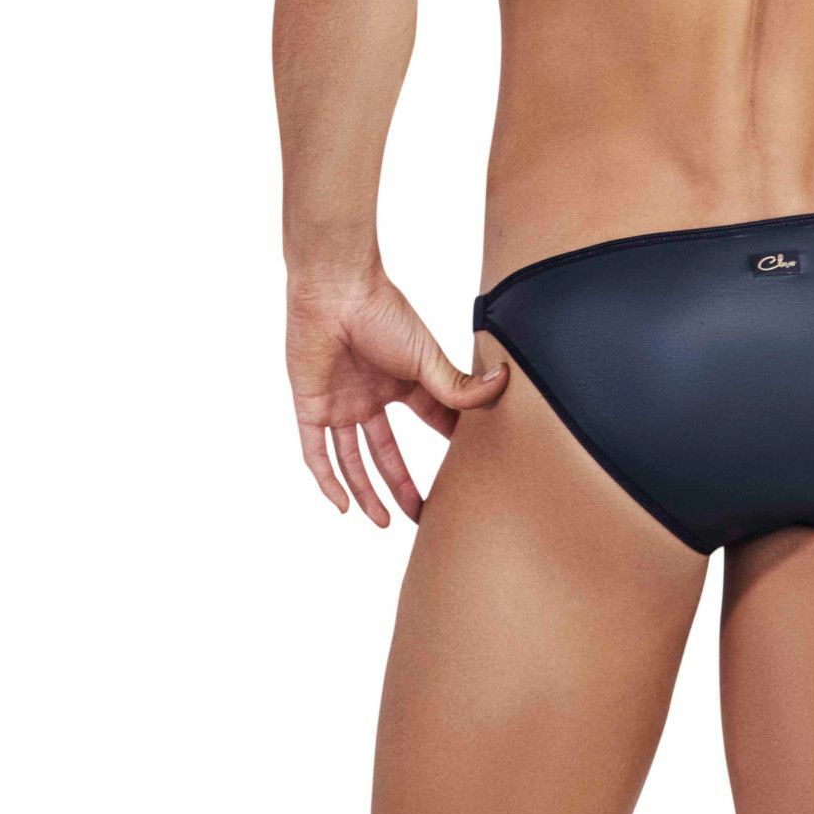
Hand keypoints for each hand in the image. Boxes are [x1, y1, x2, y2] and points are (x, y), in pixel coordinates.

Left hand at [285, 272, 507, 522]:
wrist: (335, 292)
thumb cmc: (382, 312)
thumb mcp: (426, 356)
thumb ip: (456, 384)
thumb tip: (502, 386)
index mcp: (404, 381)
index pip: (432, 421)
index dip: (448, 445)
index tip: (467, 472)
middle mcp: (372, 396)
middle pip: (387, 452)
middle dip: (402, 485)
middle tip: (421, 514)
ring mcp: (341, 403)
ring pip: (352, 459)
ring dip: (366, 491)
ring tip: (384, 522)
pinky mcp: (311, 406)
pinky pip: (315, 452)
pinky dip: (327, 480)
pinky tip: (342, 505)